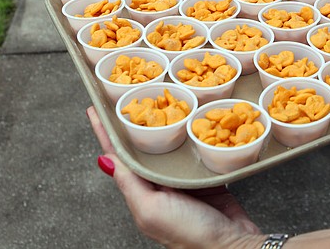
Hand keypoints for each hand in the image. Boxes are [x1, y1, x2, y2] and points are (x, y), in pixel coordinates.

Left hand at [86, 107, 261, 248]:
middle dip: (134, 123)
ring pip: (168, 146)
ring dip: (164, 125)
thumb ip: (130, 184)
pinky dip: (192, 135)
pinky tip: (193, 120)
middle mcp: (159, 185)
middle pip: (142, 148)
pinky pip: (195, 151)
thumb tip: (104, 160)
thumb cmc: (190, 233)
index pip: (118, 156)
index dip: (106, 132)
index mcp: (142, 193)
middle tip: (127, 96)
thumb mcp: (151, 210)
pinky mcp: (206, 177)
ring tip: (158, 100)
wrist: (233, 246)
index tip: (95, 109)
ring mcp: (183, 181)